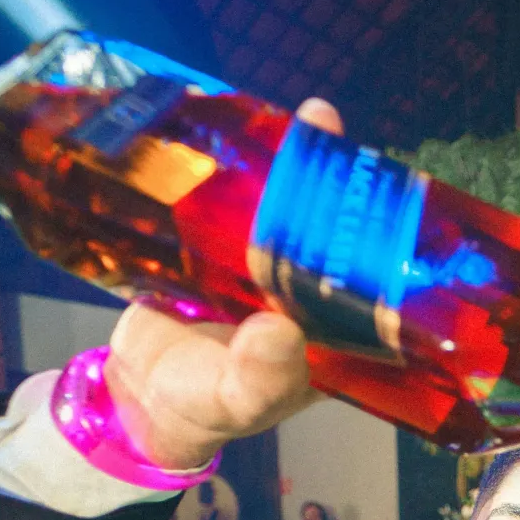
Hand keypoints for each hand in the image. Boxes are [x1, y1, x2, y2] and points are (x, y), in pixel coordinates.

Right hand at [101, 98, 347, 469]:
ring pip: (280, 206)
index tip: (378, 185)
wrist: (140, 397)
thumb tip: (281, 331)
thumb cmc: (206, 406)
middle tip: (322, 125)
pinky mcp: (216, 245)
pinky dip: (226, 172)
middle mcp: (308, 286)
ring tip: (287, 113)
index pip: (369, 270)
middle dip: (330, 175)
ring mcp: (263, 261)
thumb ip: (262, 376)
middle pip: (327, 223)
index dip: (376, 229)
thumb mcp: (239, 400)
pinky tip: (224, 128)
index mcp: (335, 324)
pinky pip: (229, 205)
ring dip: (282, 161)